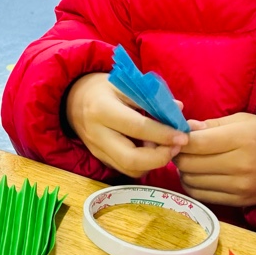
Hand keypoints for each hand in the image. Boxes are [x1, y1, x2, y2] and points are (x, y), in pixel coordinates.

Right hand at [65, 72, 188, 179]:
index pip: (137, 128)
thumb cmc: (103, 89)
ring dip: (153, 163)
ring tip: (164, 146)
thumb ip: (152, 98)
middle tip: (176, 147)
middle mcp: (97, 134)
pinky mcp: (100, 159)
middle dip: (159, 158)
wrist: (72, 100)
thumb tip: (179, 110)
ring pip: (130, 169)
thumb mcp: (125, 85)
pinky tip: (151, 150)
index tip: (183, 136)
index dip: (163, 134)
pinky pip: (126, 169)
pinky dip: (144, 164)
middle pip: (131, 159)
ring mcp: (97, 150)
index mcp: (102, 109)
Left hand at [174, 112, 255, 207]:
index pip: (197, 143)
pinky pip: (202, 195)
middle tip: (178, 147)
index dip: (180, 139)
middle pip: (189, 163)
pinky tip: (197, 174)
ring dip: (183, 170)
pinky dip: (192, 184)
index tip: (177, 135)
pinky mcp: (239, 202)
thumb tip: (185, 129)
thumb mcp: (245, 120)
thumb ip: (212, 124)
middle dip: (177, 154)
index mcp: (242, 139)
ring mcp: (240, 187)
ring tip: (189, 160)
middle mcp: (241, 165)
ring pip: (191, 181)